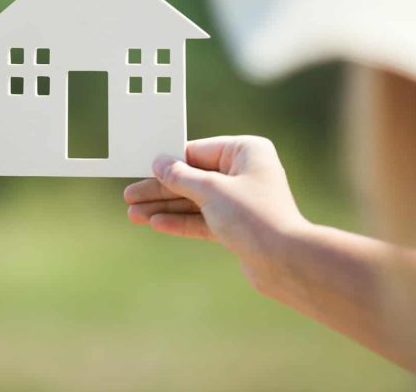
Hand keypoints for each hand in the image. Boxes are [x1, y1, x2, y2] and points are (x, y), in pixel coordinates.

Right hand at [123, 135, 308, 293]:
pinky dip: (180, 222)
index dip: (167, 162)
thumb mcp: (211, 191)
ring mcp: (241, 200)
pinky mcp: (237, 226)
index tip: (141, 168)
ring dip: (165, 208)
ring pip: (195, 201)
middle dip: (160, 189)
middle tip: (129, 197)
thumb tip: (160, 163)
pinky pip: (203, 219)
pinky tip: (156, 223)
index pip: (197, 151)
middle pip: (193, 177)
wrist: (286, 263)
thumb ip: (181, 176)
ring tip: (134, 215)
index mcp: (247, 151)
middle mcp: (245, 172)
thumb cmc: (254, 217)